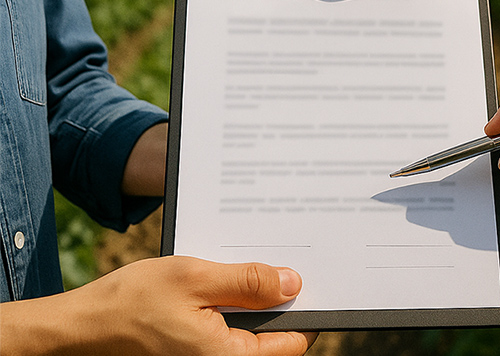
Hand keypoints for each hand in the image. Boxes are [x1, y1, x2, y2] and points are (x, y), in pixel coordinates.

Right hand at [1, 256, 316, 354]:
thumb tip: (293, 284)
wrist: (79, 327)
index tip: (306, 278)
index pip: (295, 340)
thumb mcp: (195, 278)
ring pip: (252, 336)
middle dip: (278, 303)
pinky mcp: (195, 355)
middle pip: (276, 339)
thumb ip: (248, 282)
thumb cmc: (130, 303)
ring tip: (239, 274)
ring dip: (253, 305)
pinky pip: (229, 335)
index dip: (305, 307)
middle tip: (274, 267)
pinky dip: (231, 311)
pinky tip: (219, 287)